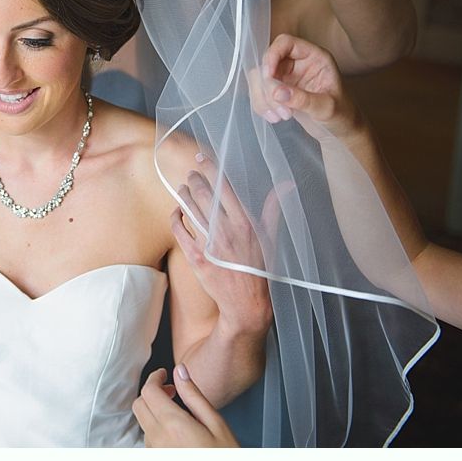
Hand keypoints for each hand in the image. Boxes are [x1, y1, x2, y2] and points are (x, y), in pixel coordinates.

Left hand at [134, 366, 239, 447]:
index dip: (155, 377)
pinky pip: (149, 440)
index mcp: (173, 425)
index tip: (163, 374)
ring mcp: (154, 452)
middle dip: (151, 393)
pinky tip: (176, 432)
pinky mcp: (156, 459)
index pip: (149, 391)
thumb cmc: (225, 457)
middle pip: (139, 405)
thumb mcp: (216, 424)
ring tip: (178, 414)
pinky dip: (157, 429)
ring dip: (154, 412)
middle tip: (170, 391)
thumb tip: (181, 372)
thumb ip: (194, 395)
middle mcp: (157, 440)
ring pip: (143, 423)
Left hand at [171, 158, 273, 335]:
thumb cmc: (260, 269)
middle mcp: (226, 231)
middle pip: (204, 195)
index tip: (203, 158)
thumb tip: (286, 185)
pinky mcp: (195, 257)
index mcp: (245, 223)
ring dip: (184, 195)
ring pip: (190, 210)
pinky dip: (175, 217)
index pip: (225, 188)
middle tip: (191, 174)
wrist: (246, 303)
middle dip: (195, 180)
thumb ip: (273, 209)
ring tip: (183, 188)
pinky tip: (176, 211)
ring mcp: (209, 245)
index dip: (211, 170)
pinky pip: (179, 230)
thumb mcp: (270, 238)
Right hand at [256, 33, 362, 140]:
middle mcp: (298, 63)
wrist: (340, 131)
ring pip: (259, 78)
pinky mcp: (277, 91)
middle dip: (268, 86)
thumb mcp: (327, 108)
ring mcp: (286, 77)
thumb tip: (277, 92)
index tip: (269, 75)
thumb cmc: (342, 114)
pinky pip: (259, 92)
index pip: (286, 43)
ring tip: (281, 116)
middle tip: (281, 108)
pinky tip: (275, 118)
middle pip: (267, 62)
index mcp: (314, 57)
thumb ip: (303, 99)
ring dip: (264, 98)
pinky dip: (262, 105)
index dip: (273, 55)